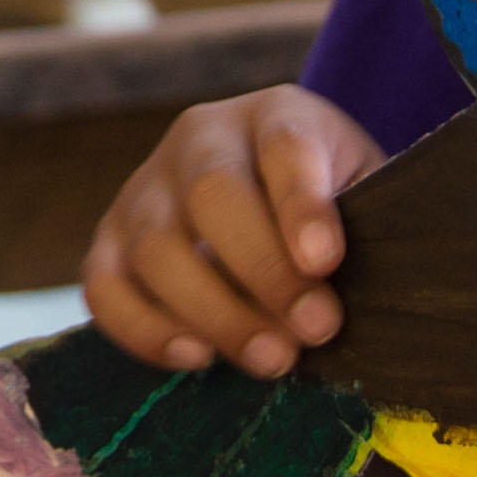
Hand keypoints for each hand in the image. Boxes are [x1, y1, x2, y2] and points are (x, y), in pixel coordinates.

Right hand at [83, 85, 381, 378]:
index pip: (285, 145)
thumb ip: (371, 229)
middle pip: (211, 194)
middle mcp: (199, 139)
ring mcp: (144, 190)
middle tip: (317, 330)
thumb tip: (365, 297)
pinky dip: (144, 329)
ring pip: (155, 248)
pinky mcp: (108, 244)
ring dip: (215, 313)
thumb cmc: (335, 209)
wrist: (274, 209)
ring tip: (274, 361)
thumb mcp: (369, 196)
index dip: (302, 204)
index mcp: (275, 115)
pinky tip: (197, 359)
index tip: (327, 262)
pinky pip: (105, 288)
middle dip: (264, 271)